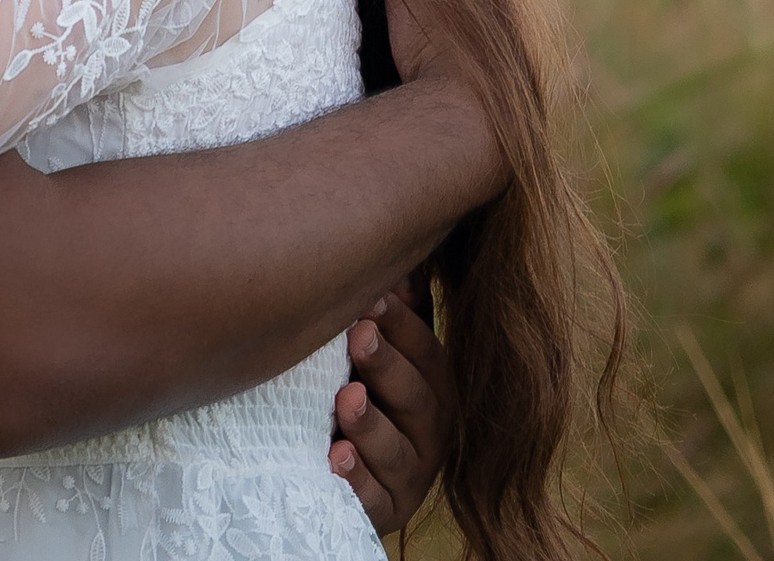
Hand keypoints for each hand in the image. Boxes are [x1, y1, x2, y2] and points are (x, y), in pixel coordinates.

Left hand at [328, 285, 453, 535]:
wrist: (353, 468)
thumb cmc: (369, 388)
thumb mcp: (388, 350)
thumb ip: (401, 312)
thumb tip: (401, 261)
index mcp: (437, 388)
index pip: (428, 355)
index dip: (403, 326)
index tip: (370, 298)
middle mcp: (432, 434)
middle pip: (416, 401)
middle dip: (387, 367)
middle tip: (359, 335)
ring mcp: (410, 478)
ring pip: (396, 454)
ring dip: (371, 426)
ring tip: (345, 400)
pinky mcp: (386, 512)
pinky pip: (373, 500)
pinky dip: (356, 482)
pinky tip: (335, 459)